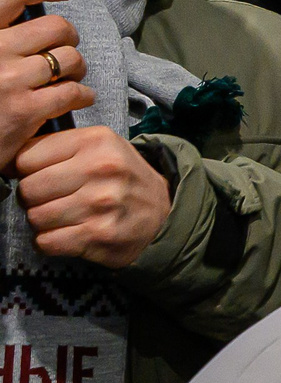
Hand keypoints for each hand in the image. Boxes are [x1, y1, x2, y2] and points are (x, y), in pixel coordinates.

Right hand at [0, 0, 89, 169]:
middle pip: (55, 27)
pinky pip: (72, 91)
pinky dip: (82, 94)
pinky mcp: (26, 110)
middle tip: (64, 50)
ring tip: (70, 76)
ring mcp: (10, 80)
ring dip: (77, 67)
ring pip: (69, 58)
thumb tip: (21, 21)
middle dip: (68, 38)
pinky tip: (78, 98)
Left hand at [16, 128, 171, 266]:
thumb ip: (60, 146)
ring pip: (35, 217)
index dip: (28, 171)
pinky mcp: (99, 234)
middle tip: (52, 200)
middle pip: (29, 189)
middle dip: (34, 198)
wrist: (163, 214)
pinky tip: (67, 234)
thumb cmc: (122, 179)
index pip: (27, 158)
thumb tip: (13, 160)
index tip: (42, 176)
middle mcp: (100, 169)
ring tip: (63, 217)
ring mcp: (100, 203)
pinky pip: (47, 241)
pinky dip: (51, 241)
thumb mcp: (101, 147)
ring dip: (43, 222)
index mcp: (96, 141)